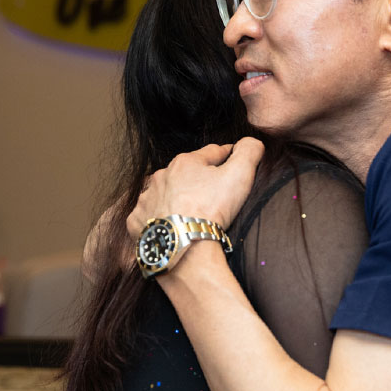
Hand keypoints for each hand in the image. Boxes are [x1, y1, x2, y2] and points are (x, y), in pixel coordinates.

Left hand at [126, 138, 264, 240]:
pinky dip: (159, 219)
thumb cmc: (212, 210)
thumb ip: (249, 152)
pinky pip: (149, 216)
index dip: (226, 155)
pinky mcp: (138, 222)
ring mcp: (146, 200)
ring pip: (165, 193)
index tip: (234, 160)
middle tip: (214, 193)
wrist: (184, 248)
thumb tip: (252, 142)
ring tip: (189, 213)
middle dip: (198, 178)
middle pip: (185, 173)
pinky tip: (170, 226)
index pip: (212, 153)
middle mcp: (161, 176)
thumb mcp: (240, 175)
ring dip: (176, 198)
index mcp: (185, 162)